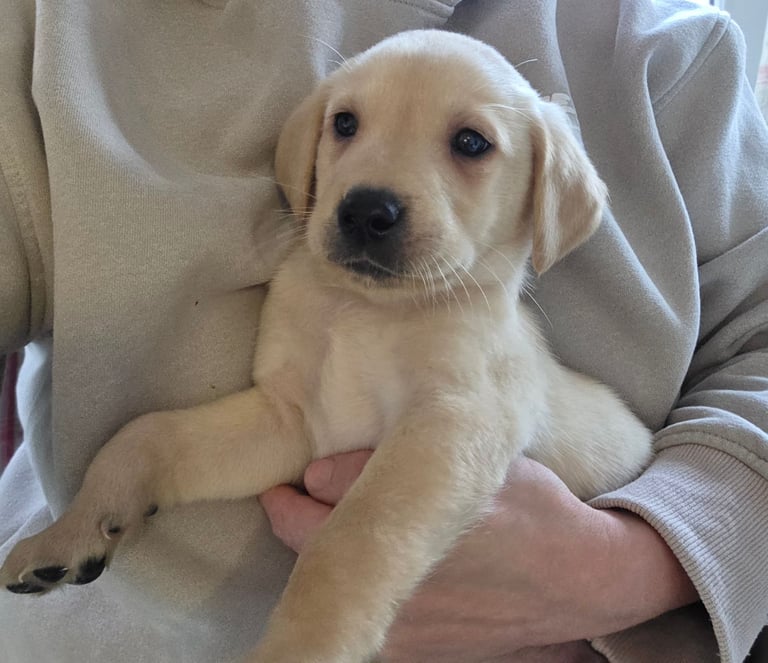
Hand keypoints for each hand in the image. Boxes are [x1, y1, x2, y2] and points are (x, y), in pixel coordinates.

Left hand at [260, 452, 697, 661]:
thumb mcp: (471, 461)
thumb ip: (387, 462)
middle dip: (297, 521)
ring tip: (326, 523)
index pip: (312, 515)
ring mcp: (403, 631)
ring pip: (334, 585)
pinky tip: (375, 562)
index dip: (295, 493)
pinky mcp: (417, 650)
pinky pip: (367, 610)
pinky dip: (359, 584)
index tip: (289, 482)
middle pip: (311, 555)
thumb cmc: (528, 510)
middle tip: (286, 499)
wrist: (577, 578)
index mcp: (403, 541)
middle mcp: (393, 594)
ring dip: (326, 553)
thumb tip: (317, 475)